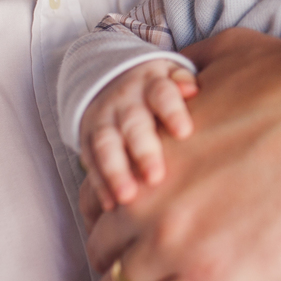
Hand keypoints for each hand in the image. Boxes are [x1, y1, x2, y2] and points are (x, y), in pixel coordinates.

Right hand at [78, 59, 198, 209]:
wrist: (113, 79)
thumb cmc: (160, 88)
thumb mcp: (173, 75)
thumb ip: (184, 82)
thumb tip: (192, 90)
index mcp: (152, 82)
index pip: (162, 94)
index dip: (172, 112)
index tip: (184, 133)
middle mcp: (125, 100)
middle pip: (133, 123)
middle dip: (143, 151)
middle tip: (155, 177)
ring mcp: (103, 118)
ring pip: (107, 144)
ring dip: (116, 172)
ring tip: (128, 198)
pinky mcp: (87, 138)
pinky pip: (91, 161)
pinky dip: (100, 184)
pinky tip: (110, 205)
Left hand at [83, 29, 280, 280]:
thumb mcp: (226, 54)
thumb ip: (190, 65)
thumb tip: (184, 60)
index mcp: (143, 160)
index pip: (95, 209)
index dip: (112, 219)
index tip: (133, 226)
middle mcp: (151, 210)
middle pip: (107, 259)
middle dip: (125, 260)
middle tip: (154, 258)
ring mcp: (185, 252)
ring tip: (182, 273)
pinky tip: (210, 280)